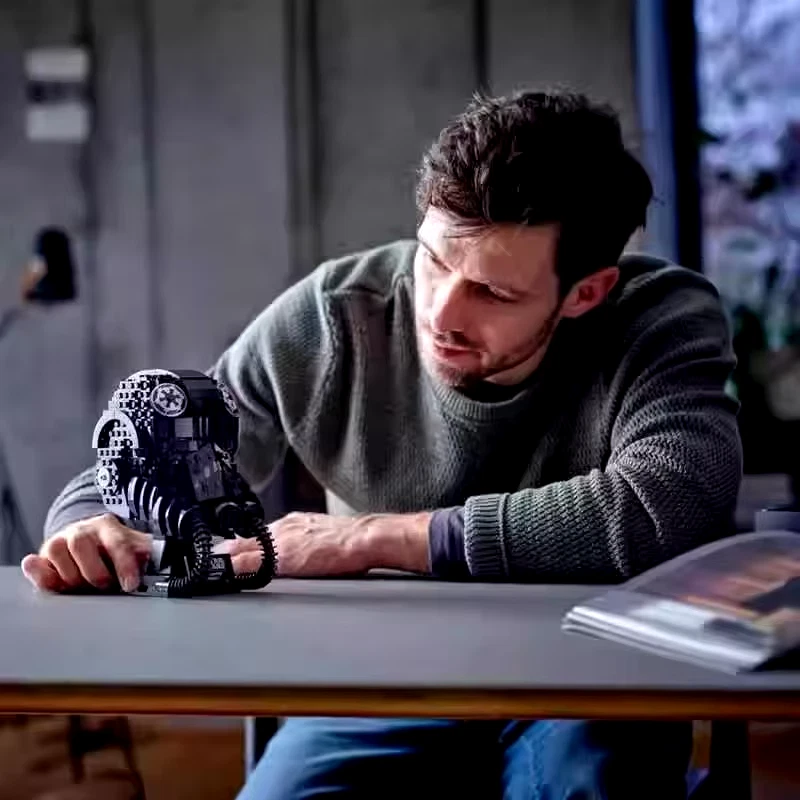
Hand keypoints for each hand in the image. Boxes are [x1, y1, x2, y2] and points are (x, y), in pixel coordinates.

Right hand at [21, 513, 151, 593]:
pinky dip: (38, 572)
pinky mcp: (43, 556)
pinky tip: (48, 580)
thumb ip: (149, 555)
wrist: (91, 541)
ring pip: (56, 550)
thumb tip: (169, 561)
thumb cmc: (116, 550)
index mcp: (109, 527)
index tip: (130, 584)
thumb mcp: (136, 549)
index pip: (118, 543)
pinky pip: (36, 563)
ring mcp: (60, 541)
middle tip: (103, 587)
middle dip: (94, 571)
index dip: (125, 564)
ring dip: (70, 575)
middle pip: (81, 544)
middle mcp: (82, 530)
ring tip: (82, 587)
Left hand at [217, 511, 432, 577]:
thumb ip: (303, 547)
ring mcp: (281, 541)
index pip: (254, 538)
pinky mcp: (284, 555)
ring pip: (242, 549)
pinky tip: (221, 576)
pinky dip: (233, 569)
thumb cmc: (352, 544)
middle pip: (243, 542)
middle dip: (223, 554)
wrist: (367, 538)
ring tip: (205, 571)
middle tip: (201, 566)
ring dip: (224, 560)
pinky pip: (250, 562)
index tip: (218, 557)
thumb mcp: (321, 540)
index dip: (234, 549)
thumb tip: (292, 559)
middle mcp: (282, 530)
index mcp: (290, 527)